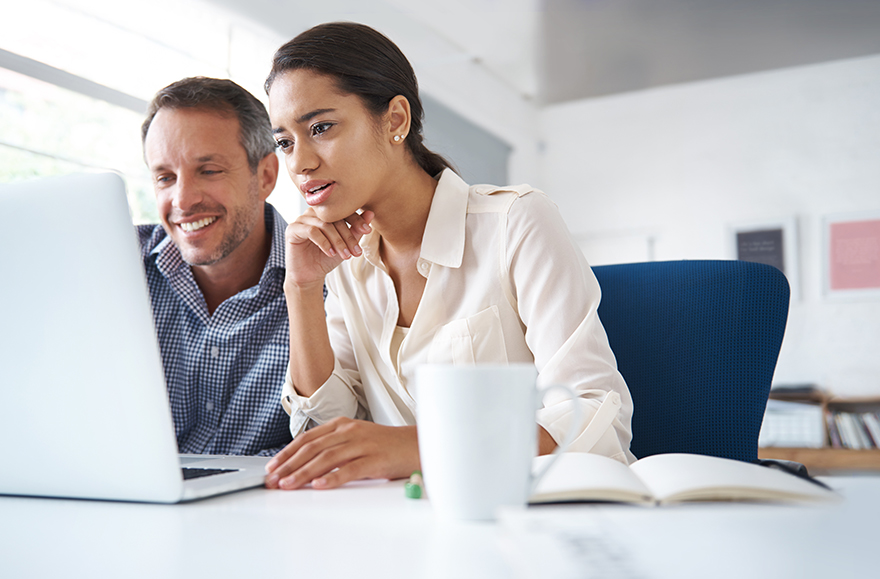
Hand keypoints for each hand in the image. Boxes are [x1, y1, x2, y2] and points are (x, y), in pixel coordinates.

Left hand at [264, 417, 418, 489]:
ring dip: (304, 473)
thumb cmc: (385, 446)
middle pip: (312, 448)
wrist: (416, 445)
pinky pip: (350, 469)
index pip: (307, 439)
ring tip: (288, 485)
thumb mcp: (355, 440)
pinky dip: (333, 478)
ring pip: (327, 458)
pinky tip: (319, 485)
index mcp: (342, 425)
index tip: (272, 467)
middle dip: (289, 465)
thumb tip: (304, 465)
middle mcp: (350, 432)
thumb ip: (332, 447)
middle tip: (273, 480)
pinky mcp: (375, 459)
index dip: (287, 453)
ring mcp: (362, 444)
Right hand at [284, 209, 373, 289]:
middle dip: (348, 236)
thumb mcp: (346, 244)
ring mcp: (301, 219)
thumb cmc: (327, 258)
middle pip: (334, 218)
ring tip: (345, 255)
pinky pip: (311, 231)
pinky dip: (324, 242)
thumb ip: (356, 229)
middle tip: (356, 251)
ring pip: (324, 225)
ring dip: (338, 241)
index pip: (343, 210)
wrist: (310, 275)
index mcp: (325, 212)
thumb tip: (370, 214)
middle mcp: (313, 212)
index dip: (356, 220)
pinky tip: (330, 253)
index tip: (367, 231)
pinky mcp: (292, 229)